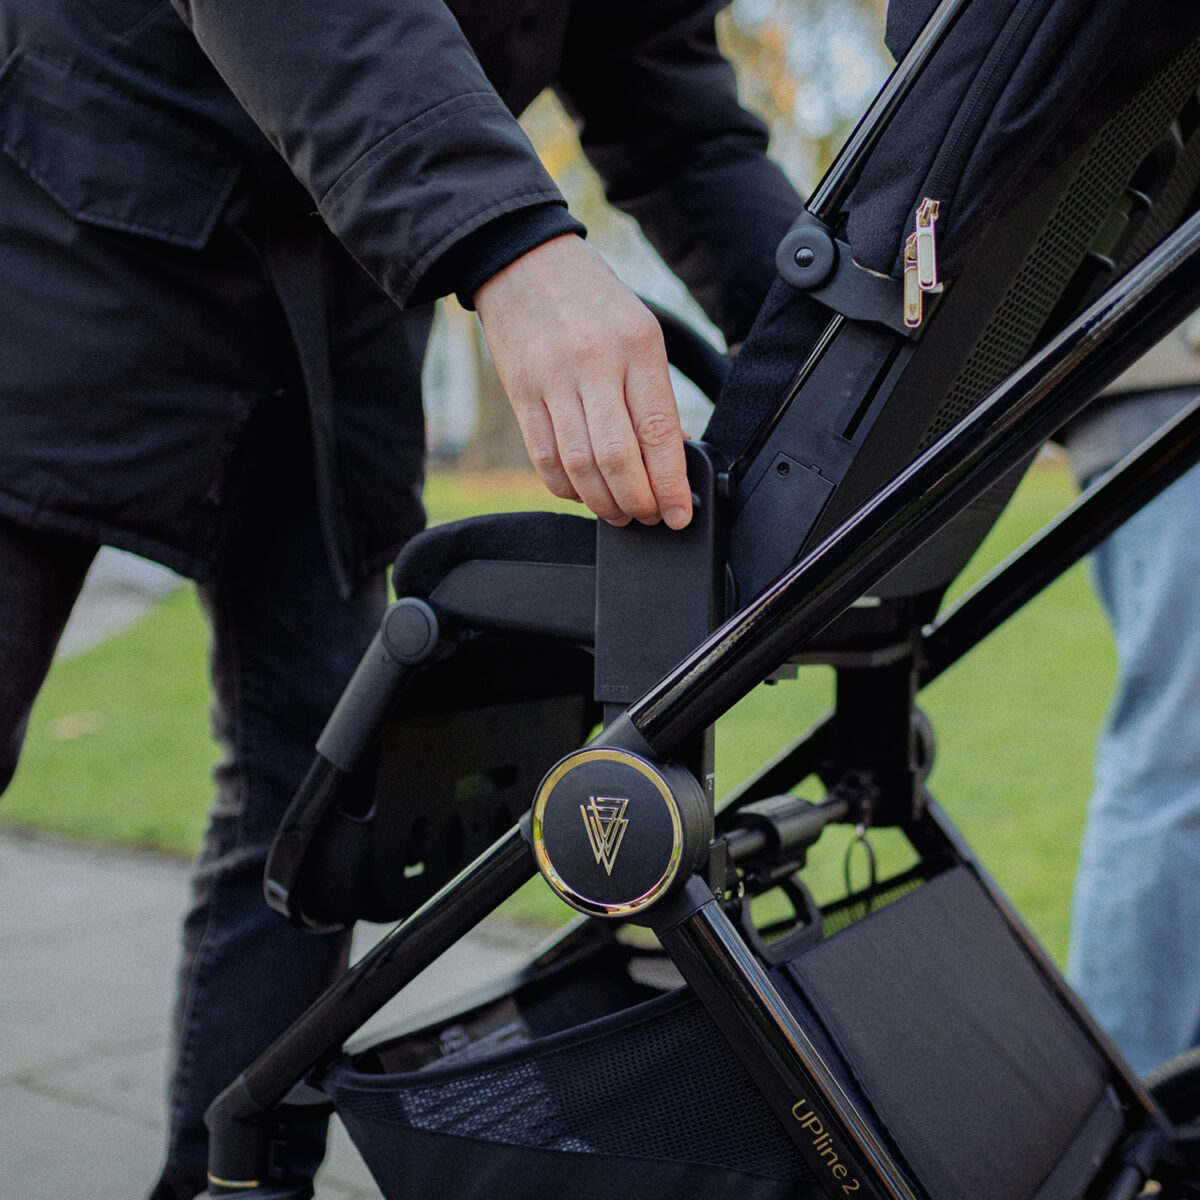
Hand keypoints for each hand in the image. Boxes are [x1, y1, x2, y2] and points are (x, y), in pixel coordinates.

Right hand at [474, 235, 691, 528]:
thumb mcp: (638, 329)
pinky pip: (543, 457)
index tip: (679, 513)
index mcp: (637, 346)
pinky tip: (581, 492)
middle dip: (637, 501)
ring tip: (619, 513)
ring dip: (603, 502)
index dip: (669, 484)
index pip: (658, 432)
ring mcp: (553, 380)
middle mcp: (595, 364)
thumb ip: (652, 391)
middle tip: (649, 516)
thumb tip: (668, 456)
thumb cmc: (591, 299)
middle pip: (618, 457)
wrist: (522, 259)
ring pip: (579, 464)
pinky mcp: (520, 393)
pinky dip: (565, 487)